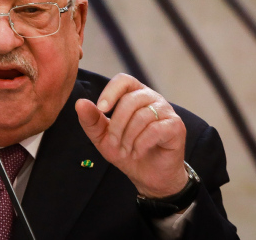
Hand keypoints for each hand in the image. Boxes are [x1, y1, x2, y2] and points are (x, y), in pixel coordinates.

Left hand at [75, 73, 187, 197]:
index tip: (101, 109)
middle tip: (114, 144)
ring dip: (129, 137)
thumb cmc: (126, 151)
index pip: (123, 80)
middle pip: (130, 100)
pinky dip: (141, 143)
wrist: (148, 176)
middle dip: (117, 125)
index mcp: (134, 94)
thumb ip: (91, 120)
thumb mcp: (102, 137)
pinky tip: (138, 152)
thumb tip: (80, 103)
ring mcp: (166, 111)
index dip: (111, 92)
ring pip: (142, 116)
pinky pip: (155, 129)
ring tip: (126, 151)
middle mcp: (152, 98)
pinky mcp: (176, 126)